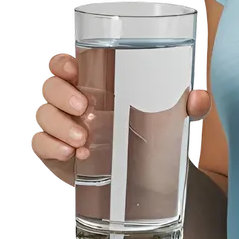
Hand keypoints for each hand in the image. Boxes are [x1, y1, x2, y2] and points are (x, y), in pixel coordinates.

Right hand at [31, 51, 211, 181]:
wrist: (145, 175)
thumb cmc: (153, 132)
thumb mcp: (174, 116)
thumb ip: (190, 106)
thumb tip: (198, 99)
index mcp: (96, 82)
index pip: (66, 63)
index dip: (63, 63)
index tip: (75, 69)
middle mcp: (73, 100)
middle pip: (50, 86)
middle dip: (61, 95)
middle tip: (85, 107)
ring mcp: (62, 126)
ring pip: (43, 115)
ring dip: (59, 125)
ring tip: (83, 138)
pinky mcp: (56, 151)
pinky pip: (40, 144)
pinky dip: (52, 146)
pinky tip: (74, 153)